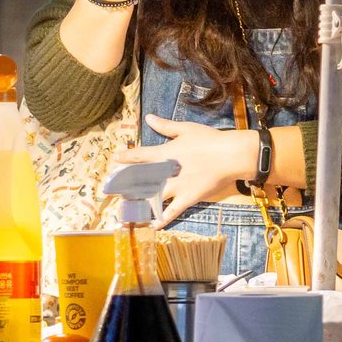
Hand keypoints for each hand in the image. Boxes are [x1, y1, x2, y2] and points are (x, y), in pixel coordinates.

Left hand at [121, 115, 266, 224]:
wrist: (231, 155)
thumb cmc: (210, 139)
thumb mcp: (186, 129)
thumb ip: (166, 126)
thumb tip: (149, 117)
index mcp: (165, 153)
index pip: (140, 155)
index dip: (126, 157)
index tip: (115, 158)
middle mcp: (166, 171)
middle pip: (141, 179)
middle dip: (125, 184)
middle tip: (111, 189)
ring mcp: (176, 186)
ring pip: (152, 196)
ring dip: (138, 202)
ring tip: (125, 208)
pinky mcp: (188, 198)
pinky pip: (172, 211)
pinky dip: (162, 218)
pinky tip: (152, 224)